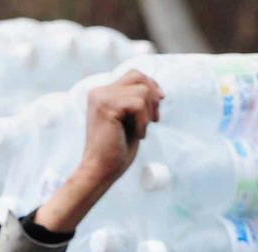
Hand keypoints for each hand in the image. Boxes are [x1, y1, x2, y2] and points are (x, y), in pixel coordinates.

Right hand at [35, 71, 162, 232]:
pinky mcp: (106, 106)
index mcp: (102, 93)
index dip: (151, 87)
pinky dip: (143, 122)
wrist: (100, 170)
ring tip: (140, 131)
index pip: (134, 75)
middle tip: (154, 120)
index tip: (157, 108)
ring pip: (142, 91)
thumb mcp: (130, 120)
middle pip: (139, 77)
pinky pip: (138, 104)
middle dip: (153, 98)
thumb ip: (137, 102)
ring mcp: (101, 97)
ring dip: (148, 114)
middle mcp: (98, 91)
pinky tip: (137, 135)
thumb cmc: (116, 151)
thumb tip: (158, 91)